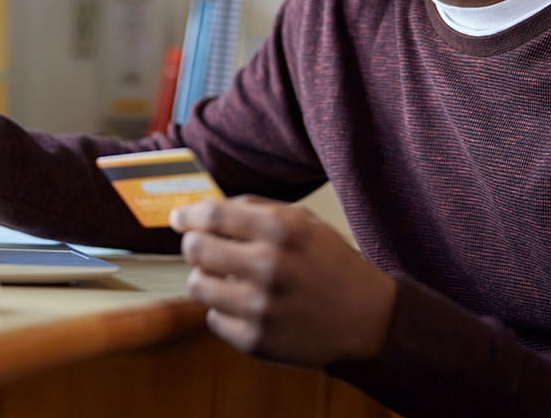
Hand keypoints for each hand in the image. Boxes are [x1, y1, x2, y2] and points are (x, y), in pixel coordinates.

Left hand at [170, 196, 396, 366]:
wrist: (371, 321)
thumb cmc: (330, 266)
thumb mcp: (304, 223)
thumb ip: (253, 210)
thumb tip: (197, 211)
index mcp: (283, 230)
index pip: (212, 215)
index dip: (188, 215)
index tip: (179, 219)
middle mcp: (271, 266)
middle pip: (195, 249)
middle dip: (196, 246)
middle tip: (207, 250)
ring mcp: (263, 307)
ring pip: (196, 285)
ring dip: (208, 281)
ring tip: (231, 281)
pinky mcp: (256, 340)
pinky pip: (213, 319)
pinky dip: (227, 312)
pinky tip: (252, 309)